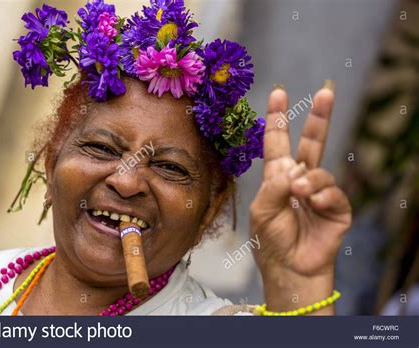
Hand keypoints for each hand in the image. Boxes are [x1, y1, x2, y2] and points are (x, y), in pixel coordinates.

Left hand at [249, 81, 351, 312]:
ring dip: (309, 180)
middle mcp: (300, 180)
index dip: (278, 118)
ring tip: (299, 193)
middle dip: (319, 117)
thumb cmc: (270, 240)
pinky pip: (333, 193)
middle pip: (312, 142)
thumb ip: (274, 186)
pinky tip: (313, 204)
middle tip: (326, 91)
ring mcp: (320, 193)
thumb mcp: (262, 210)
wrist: (289, 269)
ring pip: (320, 171)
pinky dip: (322, 197)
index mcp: (278, 176)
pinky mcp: (337, 209)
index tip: (279, 93)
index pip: (278, 142)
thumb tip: (295, 169)